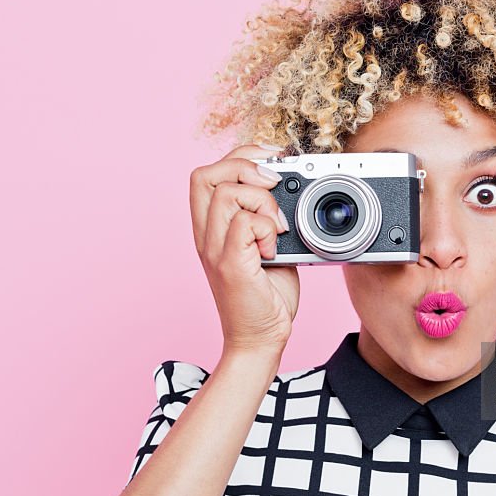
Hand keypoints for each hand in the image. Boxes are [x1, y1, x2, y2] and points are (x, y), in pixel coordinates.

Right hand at [190, 145, 298, 355]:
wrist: (260, 340)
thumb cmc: (266, 297)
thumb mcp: (268, 247)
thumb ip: (268, 218)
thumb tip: (290, 188)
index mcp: (211, 228)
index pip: (207, 172)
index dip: (240, 156)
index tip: (272, 162)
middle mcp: (206, 236)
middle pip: (205, 173)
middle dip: (246, 166)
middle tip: (275, 186)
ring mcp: (214, 250)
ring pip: (227, 192)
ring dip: (262, 201)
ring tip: (277, 227)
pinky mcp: (230, 265)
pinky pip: (243, 223)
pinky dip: (267, 227)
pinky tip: (275, 248)